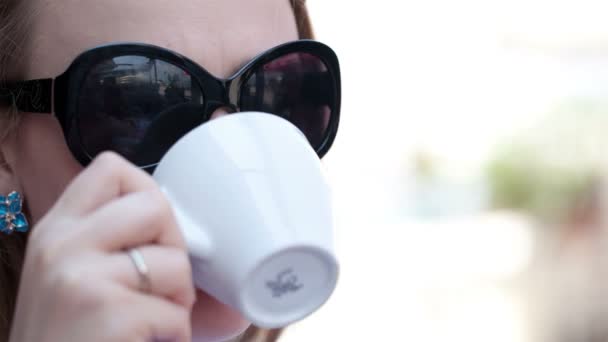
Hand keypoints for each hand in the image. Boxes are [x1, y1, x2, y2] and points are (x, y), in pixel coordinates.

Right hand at [9, 152, 195, 341]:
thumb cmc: (72, 338)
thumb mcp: (75, 280)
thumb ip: (114, 245)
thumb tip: (198, 229)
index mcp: (58, 230)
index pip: (112, 168)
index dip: (148, 192)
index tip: (153, 232)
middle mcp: (61, 244)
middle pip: (154, 204)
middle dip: (174, 247)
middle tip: (160, 285)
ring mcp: (78, 276)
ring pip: (173, 261)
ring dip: (178, 300)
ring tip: (151, 322)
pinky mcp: (104, 311)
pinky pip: (175, 313)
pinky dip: (174, 336)